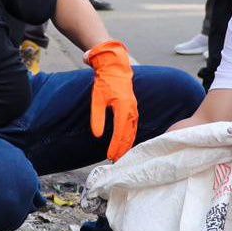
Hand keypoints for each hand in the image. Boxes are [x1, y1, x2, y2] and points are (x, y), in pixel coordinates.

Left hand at [87, 41, 139, 161]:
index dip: (115, 146)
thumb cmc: (105, 82)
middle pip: (128, 135)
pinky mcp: (133, 109)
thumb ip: (97, 118)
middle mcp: (131, 110)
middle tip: (115, 162)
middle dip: (122, 150)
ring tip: (120, 157)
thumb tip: (98, 135)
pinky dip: (130, 137)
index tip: (109, 157)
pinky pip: (134, 127)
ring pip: (133, 132)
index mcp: (122, 108)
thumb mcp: (97, 100)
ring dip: (127, 145)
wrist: (115, 68)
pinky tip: (126, 144)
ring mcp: (134, 110)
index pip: (120, 132)